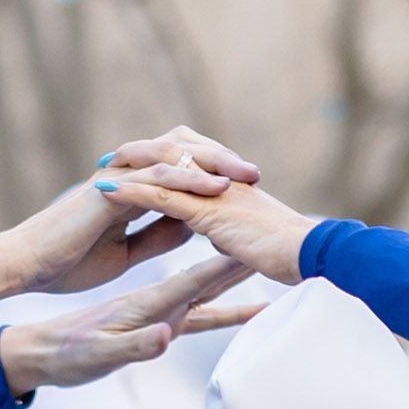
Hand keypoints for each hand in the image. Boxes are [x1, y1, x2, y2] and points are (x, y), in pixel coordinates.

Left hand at [0, 244, 250, 397]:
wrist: (45, 352)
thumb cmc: (69, 355)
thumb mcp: (99, 356)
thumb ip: (134, 345)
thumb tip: (166, 336)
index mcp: (147, 304)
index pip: (192, 279)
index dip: (225, 265)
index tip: (255, 249)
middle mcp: (159, 302)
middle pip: (207, 273)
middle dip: (241, 257)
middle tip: (274, 241)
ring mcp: (160, 311)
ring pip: (207, 285)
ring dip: (238, 273)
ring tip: (272, 264)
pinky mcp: (158, 322)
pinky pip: (199, 309)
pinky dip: (224, 306)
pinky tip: (249, 308)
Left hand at [113, 157, 314, 285]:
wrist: (308, 253)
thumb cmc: (291, 252)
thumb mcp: (252, 237)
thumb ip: (234, 230)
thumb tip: (222, 234)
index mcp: (228, 187)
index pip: (188, 166)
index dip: (162, 164)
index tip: (136, 167)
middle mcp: (218, 181)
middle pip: (172, 156)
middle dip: (141, 155)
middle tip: (112, 160)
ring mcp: (212, 191)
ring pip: (162, 169)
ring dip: (129, 167)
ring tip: (100, 170)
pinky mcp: (206, 208)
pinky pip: (161, 195)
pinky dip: (131, 190)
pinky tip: (106, 192)